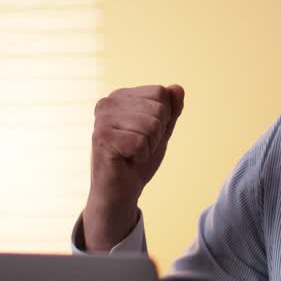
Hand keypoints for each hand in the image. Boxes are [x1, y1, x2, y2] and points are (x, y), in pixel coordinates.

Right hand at [82, 84, 184, 250]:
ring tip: (133, 154)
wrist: (119, 192)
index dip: (164, 118)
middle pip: (159, 108)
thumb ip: (171, 110)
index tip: (146, 134)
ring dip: (149, 146)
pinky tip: (126, 160)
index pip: (161, 92)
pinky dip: (140, 156)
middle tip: (139, 147)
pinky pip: (141, 142)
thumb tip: (177, 88)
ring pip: (152, 125)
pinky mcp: (102, 137)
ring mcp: (102, 119)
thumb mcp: (161, 132)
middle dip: (157, 134)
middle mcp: (108, 102)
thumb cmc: (137, 161)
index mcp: (121, 97)